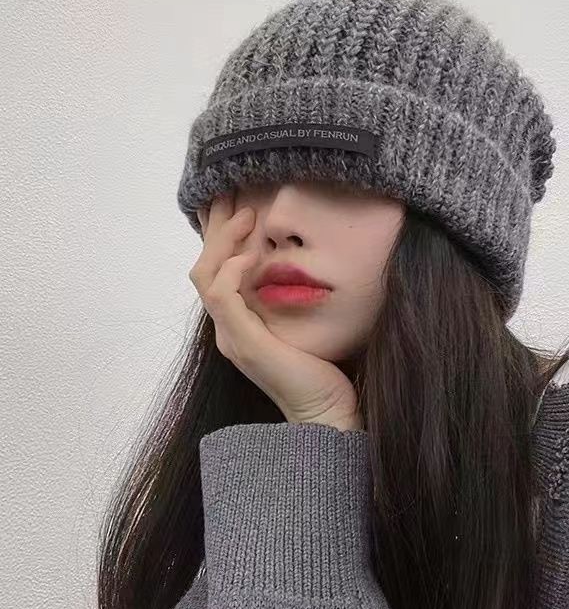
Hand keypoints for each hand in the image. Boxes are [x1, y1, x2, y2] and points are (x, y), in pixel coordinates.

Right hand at [190, 191, 361, 433]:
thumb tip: (299, 263)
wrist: (325, 413)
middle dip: (216, 227)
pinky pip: (222, 298)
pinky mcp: (245, 343)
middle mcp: (228, 328)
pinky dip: (232, 270)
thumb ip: (292, 299)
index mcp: (239, 322)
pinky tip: (251, 255)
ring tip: (246, 216)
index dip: (220, 234)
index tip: (236, 201)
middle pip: (204, 267)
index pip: (216, 270)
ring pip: (206, 277)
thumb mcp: (304, 323)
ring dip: (223, 241)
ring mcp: (232, 336)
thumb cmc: (322, 370)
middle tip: (234, 195)